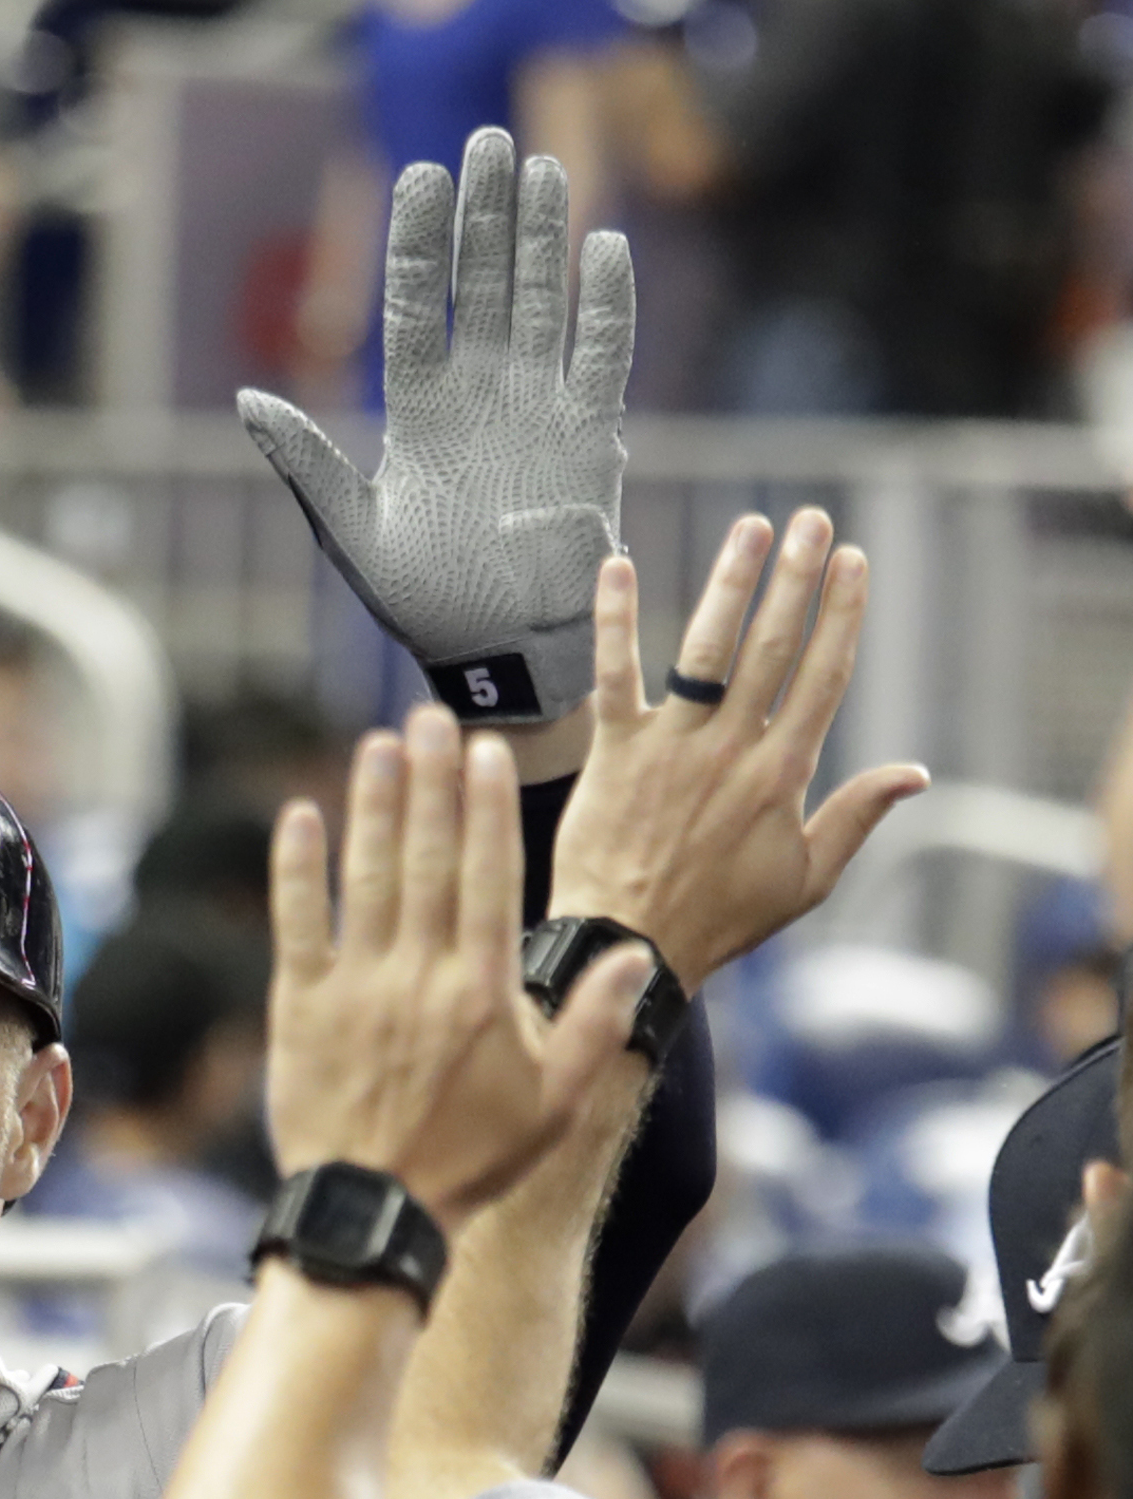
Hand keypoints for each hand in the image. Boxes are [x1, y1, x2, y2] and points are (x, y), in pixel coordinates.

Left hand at [238, 128, 630, 722]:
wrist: (498, 651)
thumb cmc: (422, 601)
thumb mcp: (352, 531)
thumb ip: (308, 461)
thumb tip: (250, 398)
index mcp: (418, 409)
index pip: (415, 304)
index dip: (417, 241)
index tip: (417, 176)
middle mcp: (479, 394)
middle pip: (483, 283)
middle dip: (484, 214)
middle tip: (488, 140)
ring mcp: (536, 406)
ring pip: (542, 300)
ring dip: (543, 235)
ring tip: (542, 165)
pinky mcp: (590, 433)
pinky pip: (603, 354)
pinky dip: (605, 305)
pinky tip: (604, 246)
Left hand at [269, 706, 649, 1229]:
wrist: (374, 1209)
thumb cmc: (470, 1159)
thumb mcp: (553, 1101)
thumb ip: (593, 1026)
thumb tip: (638, 962)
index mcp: (483, 989)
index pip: (490, 877)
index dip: (487, 808)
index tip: (487, 750)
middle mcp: (420, 974)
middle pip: (428, 859)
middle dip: (429, 782)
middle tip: (428, 715)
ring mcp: (355, 986)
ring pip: (365, 878)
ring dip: (372, 806)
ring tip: (376, 744)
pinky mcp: (298, 1005)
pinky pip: (297, 923)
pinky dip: (297, 869)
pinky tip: (300, 816)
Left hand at [551, 507, 927, 989]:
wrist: (628, 947)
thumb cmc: (718, 920)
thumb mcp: (805, 880)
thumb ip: (857, 818)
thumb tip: (915, 773)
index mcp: (781, 774)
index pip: (823, 676)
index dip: (841, 614)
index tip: (854, 561)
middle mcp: (729, 748)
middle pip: (772, 647)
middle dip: (797, 579)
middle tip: (812, 522)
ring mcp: (668, 746)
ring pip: (704, 649)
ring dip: (730, 583)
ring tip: (751, 529)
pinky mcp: (611, 752)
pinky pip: (612, 676)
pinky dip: (612, 620)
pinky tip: (615, 564)